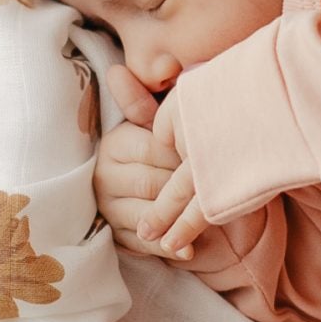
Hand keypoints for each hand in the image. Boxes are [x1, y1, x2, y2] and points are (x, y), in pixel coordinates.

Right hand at [95, 64, 222, 266]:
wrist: (161, 188)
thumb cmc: (166, 149)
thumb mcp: (156, 125)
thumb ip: (142, 103)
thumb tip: (116, 71)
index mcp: (114, 143)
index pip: (151, 149)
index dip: (184, 154)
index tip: (212, 154)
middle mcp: (104, 175)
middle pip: (150, 182)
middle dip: (182, 187)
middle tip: (216, 189)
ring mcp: (109, 207)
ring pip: (145, 214)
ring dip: (175, 221)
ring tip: (203, 223)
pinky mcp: (117, 233)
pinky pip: (142, 243)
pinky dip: (168, 248)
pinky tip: (189, 250)